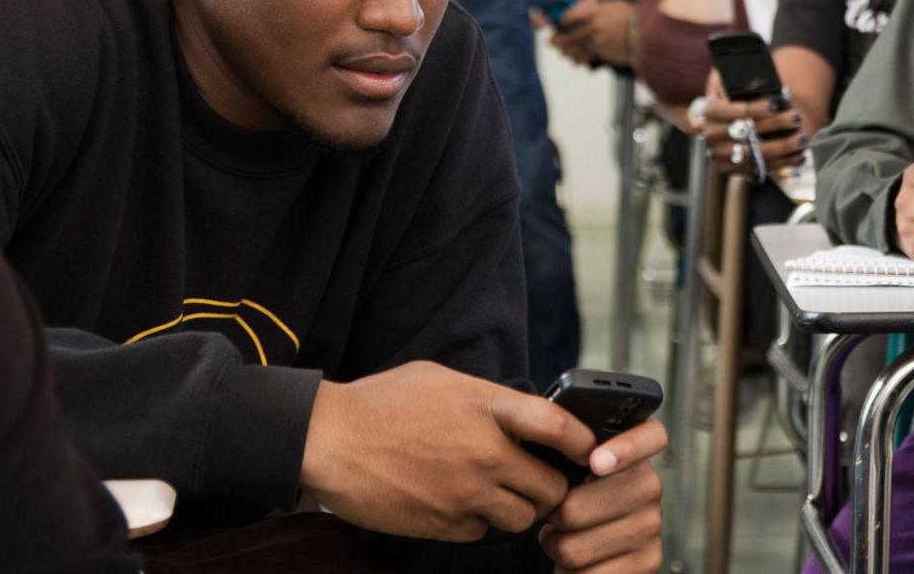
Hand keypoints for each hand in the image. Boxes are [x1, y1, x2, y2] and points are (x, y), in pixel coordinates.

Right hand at [299, 361, 594, 541]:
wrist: (327, 439)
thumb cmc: (381, 402)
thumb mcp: (442, 380)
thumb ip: (487, 398)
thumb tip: (520, 415)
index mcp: (486, 407)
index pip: (558, 427)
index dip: (582, 442)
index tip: (587, 449)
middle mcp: (483, 453)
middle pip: (550, 488)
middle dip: (551, 488)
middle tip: (541, 482)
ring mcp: (464, 493)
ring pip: (521, 519)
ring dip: (518, 509)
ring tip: (500, 493)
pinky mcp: (442, 524)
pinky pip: (480, 533)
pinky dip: (478, 522)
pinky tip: (459, 502)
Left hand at [539, 419, 665, 573]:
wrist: (589, 552)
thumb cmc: (575, 503)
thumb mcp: (572, 472)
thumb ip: (570, 456)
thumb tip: (554, 443)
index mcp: (632, 454)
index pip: (650, 437)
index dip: (625, 448)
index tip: (595, 462)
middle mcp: (650, 487)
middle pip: (576, 507)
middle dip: (554, 519)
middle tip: (558, 518)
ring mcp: (651, 527)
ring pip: (574, 547)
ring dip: (558, 549)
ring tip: (566, 541)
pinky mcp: (648, 562)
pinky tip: (579, 565)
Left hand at [553, 0, 634, 67]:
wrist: (646, 34)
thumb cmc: (631, 18)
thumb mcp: (614, 4)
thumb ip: (596, 7)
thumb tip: (583, 7)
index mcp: (594, 12)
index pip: (568, 17)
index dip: (563, 22)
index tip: (562, 24)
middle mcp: (593, 26)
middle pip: (568, 35)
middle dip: (558, 40)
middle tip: (553, 42)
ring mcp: (597, 41)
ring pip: (573, 48)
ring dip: (566, 51)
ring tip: (563, 52)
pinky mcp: (602, 53)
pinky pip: (584, 57)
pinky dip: (579, 60)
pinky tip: (576, 61)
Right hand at [695, 73, 807, 176]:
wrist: (732, 121)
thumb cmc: (737, 97)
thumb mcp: (729, 80)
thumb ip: (736, 77)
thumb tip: (758, 83)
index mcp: (709, 111)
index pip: (732, 111)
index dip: (754, 108)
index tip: (774, 104)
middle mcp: (711, 135)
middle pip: (747, 132)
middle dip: (775, 124)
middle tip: (796, 117)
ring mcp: (721, 155)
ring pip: (756, 153)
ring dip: (783, 146)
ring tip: (802, 138)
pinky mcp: (733, 169)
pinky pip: (761, 168)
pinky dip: (783, 162)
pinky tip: (799, 154)